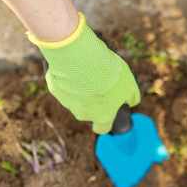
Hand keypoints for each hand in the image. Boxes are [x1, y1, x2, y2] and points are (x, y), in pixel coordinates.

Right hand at [28, 13, 139, 132]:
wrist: (82, 59)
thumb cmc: (108, 73)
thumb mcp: (128, 83)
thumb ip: (131, 96)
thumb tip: (132, 102)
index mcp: (102, 115)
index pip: (103, 128)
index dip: (105, 122)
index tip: (108, 112)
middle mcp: (83, 114)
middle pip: (87, 111)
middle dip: (92, 99)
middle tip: (98, 81)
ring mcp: (67, 102)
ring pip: (74, 97)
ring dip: (80, 86)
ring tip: (87, 69)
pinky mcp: (54, 88)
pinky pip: (62, 83)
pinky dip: (67, 75)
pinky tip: (73, 65)